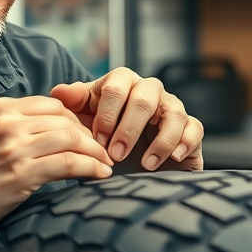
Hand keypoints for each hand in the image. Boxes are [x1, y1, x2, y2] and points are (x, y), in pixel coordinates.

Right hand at [0, 96, 112, 251]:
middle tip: (102, 150)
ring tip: (105, 163)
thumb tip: (35, 120)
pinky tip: (100, 174)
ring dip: (96, 152)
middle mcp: (7, 124)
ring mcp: (14, 149)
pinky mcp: (20, 176)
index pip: (52, 105)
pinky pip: (69, 164)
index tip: (85, 135)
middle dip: (90, 135)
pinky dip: (91, 168)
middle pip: (66, 120)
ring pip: (72, 139)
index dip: (74, 119)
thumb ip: (4, 122)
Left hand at [50, 67, 203, 172]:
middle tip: (116, 155)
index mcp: (122, 84)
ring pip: (173, 112)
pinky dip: (183, 142)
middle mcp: (149, 91)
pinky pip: (194, 128)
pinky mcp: (190, 129)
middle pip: (144, 98)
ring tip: (146, 164)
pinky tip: (173, 158)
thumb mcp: (85, 122)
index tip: (97, 141)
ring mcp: (172, 108)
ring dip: (159, 141)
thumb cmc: (105, 137)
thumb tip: (58, 93)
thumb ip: (72, 105)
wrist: (131, 167)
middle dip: (128, 129)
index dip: (106, 115)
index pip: (115, 88)